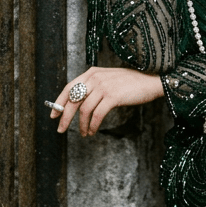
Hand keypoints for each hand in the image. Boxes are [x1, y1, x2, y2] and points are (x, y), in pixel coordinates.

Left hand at [50, 66, 164, 136]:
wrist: (151, 80)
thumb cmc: (130, 83)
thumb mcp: (108, 79)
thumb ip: (93, 86)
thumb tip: (77, 103)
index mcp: (91, 73)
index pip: (69, 87)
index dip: (59, 102)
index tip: (54, 115)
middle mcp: (95, 78)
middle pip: (73, 100)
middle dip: (65, 117)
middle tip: (60, 129)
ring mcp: (104, 86)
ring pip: (84, 109)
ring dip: (81, 125)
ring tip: (84, 133)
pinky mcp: (113, 96)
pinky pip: (97, 115)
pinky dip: (92, 125)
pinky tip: (92, 131)